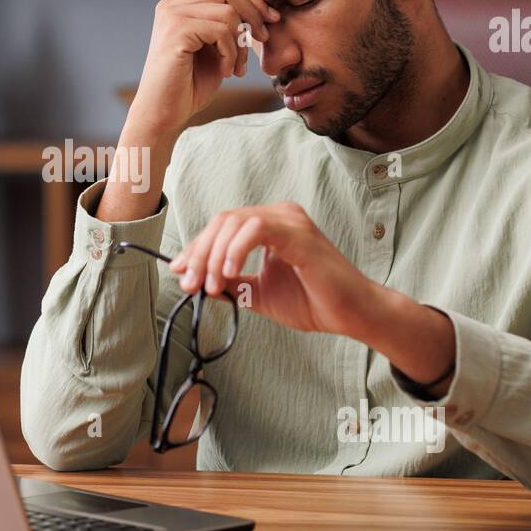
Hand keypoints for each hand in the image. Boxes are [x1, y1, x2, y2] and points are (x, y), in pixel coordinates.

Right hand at [127, 0, 279, 139]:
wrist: (163, 115)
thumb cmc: (188, 87)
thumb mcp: (215, 50)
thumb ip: (228, 27)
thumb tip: (261, 9)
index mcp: (179, 7)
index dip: (252, 1)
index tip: (272, 20)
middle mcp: (172, 6)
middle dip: (253, 13)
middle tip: (263, 39)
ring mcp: (172, 16)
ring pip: (227, 13)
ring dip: (240, 45)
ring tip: (235, 69)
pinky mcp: (176, 32)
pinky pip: (221, 31)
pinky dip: (230, 54)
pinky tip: (225, 73)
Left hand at [169, 202, 378, 337]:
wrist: (351, 315)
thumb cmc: (313, 302)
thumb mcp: (257, 293)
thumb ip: (229, 284)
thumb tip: (195, 280)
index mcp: (270, 225)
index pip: (222, 227)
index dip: (196, 249)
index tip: (179, 272)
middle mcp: (279, 215)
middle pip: (223, 221)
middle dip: (199, 254)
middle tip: (189, 284)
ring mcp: (290, 220)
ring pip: (234, 222)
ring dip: (213, 255)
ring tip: (210, 285)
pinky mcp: (298, 233)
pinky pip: (256, 228)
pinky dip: (236, 250)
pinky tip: (229, 274)